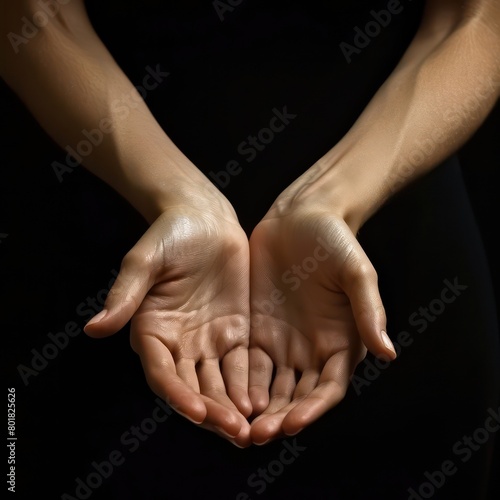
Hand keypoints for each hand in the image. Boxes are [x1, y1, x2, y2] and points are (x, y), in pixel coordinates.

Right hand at [84, 203, 251, 447]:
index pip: (162, 373)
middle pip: (193, 386)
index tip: (196, 411)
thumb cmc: (170, 233)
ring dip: (232, 407)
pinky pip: (242, 364)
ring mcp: (208, 339)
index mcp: (152, 331)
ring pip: (219, 383)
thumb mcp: (145, 260)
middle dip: (212, 411)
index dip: (177, 394)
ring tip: (250, 431)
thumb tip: (94, 329)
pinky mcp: (235, 332)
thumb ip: (126, 294)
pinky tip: (262, 403)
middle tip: (233, 432)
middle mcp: (179, 343)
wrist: (206, 218)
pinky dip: (249, 385)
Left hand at [247, 207, 395, 443]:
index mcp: (340, 342)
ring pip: (269, 385)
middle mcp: (311, 349)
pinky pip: (245, 361)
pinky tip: (224, 392)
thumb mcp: (356, 273)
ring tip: (238, 425)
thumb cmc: (335, 241)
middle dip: (279, 416)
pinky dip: (238, 381)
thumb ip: (368, 311)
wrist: (301, 216)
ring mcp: (282, 340)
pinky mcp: (256, 328)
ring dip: (256, 407)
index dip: (312, 408)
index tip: (292, 422)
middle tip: (258, 435)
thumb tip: (388, 353)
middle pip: (296, 395)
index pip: (328, 387)